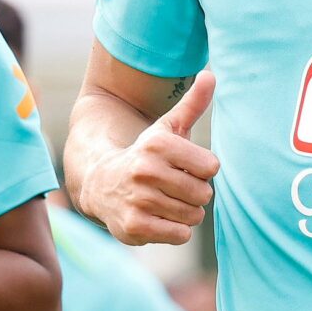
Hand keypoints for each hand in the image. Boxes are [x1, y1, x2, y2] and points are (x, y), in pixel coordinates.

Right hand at [80, 73, 218, 247]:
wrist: (100, 184)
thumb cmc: (145, 155)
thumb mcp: (166, 127)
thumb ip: (192, 104)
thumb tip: (211, 74)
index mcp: (158, 144)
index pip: (211, 167)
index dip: (202, 171)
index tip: (183, 167)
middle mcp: (146, 170)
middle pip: (204, 194)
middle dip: (194, 194)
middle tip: (172, 187)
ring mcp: (139, 199)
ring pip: (193, 216)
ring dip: (184, 213)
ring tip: (164, 201)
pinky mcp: (134, 226)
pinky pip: (180, 235)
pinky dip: (174, 230)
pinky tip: (157, 218)